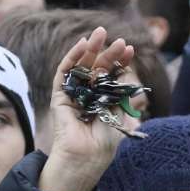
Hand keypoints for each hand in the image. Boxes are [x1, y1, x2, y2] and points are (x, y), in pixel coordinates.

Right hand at [40, 27, 135, 190]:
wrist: (86, 156)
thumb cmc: (105, 140)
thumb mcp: (119, 113)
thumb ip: (121, 93)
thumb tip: (128, 75)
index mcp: (103, 99)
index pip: (111, 75)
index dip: (120, 62)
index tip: (131, 49)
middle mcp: (87, 95)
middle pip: (97, 68)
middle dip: (108, 52)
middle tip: (120, 39)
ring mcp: (73, 94)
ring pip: (81, 66)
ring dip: (90, 49)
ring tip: (99, 34)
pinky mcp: (59, 96)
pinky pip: (63, 73)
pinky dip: (72, 57)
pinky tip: (82, 44)